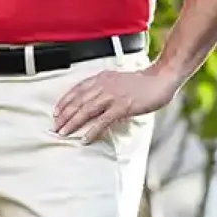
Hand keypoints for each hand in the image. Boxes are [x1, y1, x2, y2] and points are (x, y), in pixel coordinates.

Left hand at [53, 67, 179, 143]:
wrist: (161, 79)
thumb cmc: (142, 82)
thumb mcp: (118, 80)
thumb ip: (105, 88)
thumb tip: (95, 103)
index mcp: (102, 78)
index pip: (77, 89)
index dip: (65, 101)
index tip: (56, 111)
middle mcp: (104, 85)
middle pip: (78, 101)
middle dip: (65, 115)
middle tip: (55, 126)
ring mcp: (113, 96)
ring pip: (86, 110)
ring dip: (73, 123)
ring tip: (64, 132)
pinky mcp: (122, 106)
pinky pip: (103, 120)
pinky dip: (92, 130)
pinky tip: (85, 138)